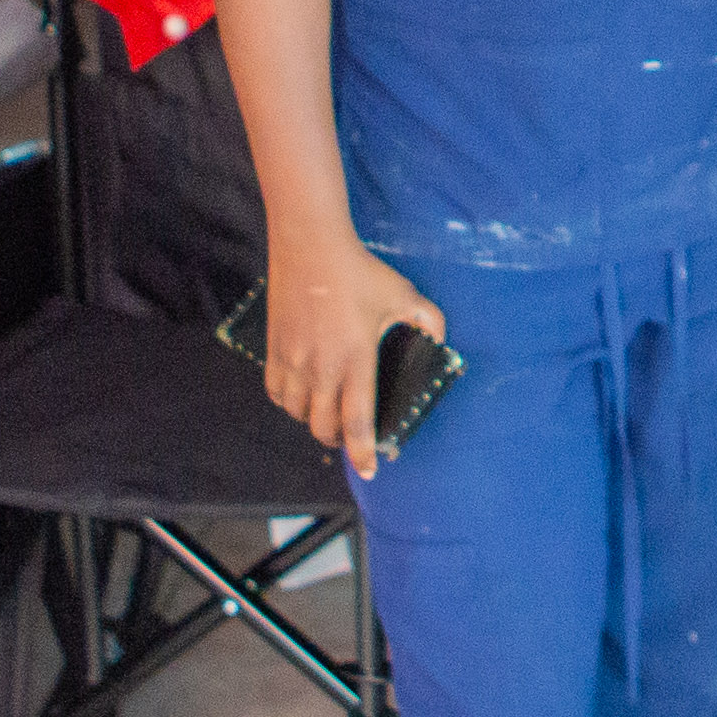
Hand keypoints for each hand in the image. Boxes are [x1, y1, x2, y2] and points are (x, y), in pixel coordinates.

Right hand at [260, 227, 446, 481]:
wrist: (310, 245)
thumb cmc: (359, 272)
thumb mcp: (403, 294)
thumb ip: (428, 319)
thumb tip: (442, 339)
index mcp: (355, 359)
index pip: (357, 420)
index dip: (362, 451)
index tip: (368, 471)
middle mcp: (321, 366)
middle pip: (323, 426)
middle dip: (338, 440)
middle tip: (349, 438)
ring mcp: (293, 359)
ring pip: (297, 413)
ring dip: (312, 421)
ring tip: (325, 415)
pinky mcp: (274, 348)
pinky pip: (276, 392)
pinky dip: (288, 403)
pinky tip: (300, 396)